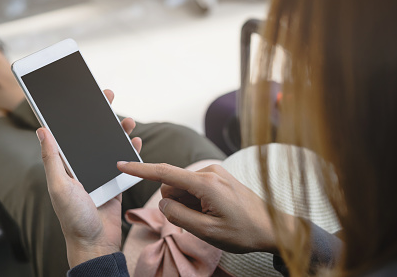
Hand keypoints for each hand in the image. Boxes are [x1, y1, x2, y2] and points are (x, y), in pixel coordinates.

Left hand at [37, 89, 141, 266]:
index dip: (75, 113)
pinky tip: (136, 141)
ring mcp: (100, 172)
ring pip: (110, 144)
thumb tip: (41, 130)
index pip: (69, 132)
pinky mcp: (115, 180)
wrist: (95, 242)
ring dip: (119, 130)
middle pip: (92, 133)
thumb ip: (52, 159)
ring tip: (128, 121)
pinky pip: (125, 161)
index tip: (81, 95)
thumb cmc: (73, 217)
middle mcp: (82, 165)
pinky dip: (131, 150)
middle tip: (107, 96)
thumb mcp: (59, 186)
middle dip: (100, 114)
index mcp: (66, 164)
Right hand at [117, 161, 289, 253]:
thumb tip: (163, 202)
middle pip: (172, 185)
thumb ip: (178, 215)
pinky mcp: (218, 176)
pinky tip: (214, 211)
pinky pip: (194, 186)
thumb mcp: (207, 231)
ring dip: (187, 204)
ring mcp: (215, 172)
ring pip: (183, 187)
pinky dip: (196, 200)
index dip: (140, 169)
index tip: (122, 164)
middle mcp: (209, 172)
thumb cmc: (243, 232)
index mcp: (205, 183)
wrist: (274, 227)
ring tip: (210, 217)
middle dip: (176, 203)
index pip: (164, 173)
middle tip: (199, 220)